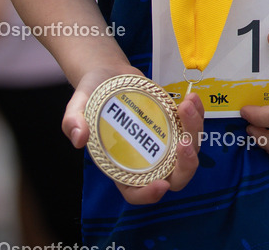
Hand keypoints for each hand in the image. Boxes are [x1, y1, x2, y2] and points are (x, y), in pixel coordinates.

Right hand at [63, 67, 203, 203]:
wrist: (108, 74)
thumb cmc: (91, 95)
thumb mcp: (77, 105)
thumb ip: (73, 121)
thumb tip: (78, 138)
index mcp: (121, 165)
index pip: (136, 192)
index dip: (149, 194)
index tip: (161, 185)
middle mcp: (146, 158)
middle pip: (174, 176)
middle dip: (186, 165)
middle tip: (184, 142)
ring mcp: (163, 141)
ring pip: (188, 150)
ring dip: (194, 132)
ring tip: (186, 106)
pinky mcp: (174, 123)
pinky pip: (191, 126)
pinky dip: (196, 115)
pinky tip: (192, 99)